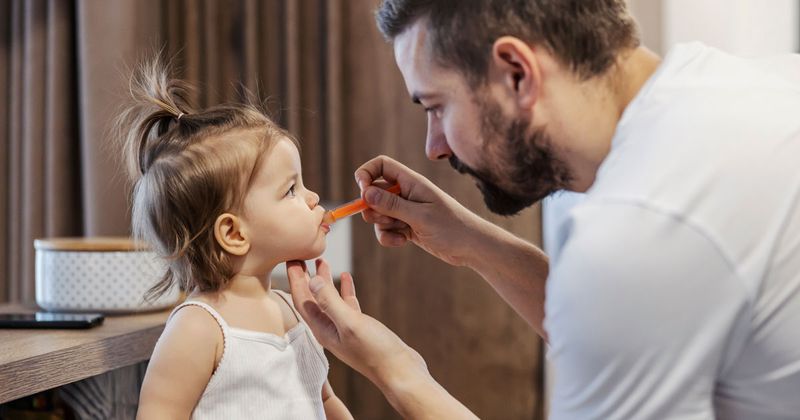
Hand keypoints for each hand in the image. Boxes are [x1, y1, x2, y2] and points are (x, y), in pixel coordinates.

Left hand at [286, 259, 426, 386]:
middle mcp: (329, 329)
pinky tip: (347, 277)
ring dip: (324, 281)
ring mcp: (344, 329)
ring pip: (329, 300)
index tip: (291, 258)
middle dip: (304, 278)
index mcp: (322, 329)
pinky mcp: (359, 328)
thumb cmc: (375, 352)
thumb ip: (330, 302)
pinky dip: (344, 290)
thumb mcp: (350, 323)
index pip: (302, 300)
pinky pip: (346, 304)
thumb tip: (311, 280)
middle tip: (299, 256)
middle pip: (311, 299)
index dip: (295, 279)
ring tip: (322, 261)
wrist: (400, 371)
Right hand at [354, 155, 486, 266]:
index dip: (366, 173)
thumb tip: (365, 192)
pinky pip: (386, 229)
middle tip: (388, 218)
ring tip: (401, 232)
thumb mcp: (420, 216)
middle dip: (373, 208)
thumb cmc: (452, 227)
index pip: (381, 165)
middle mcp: (406, 193)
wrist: (471, 246)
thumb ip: (392, 204)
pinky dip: (389, 237)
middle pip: (374, 192)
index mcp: (411, 182)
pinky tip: (404, 241)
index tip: (362, 190)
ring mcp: (406, 210)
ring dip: (382, 226)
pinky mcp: (407, 226)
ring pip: (378, 214)